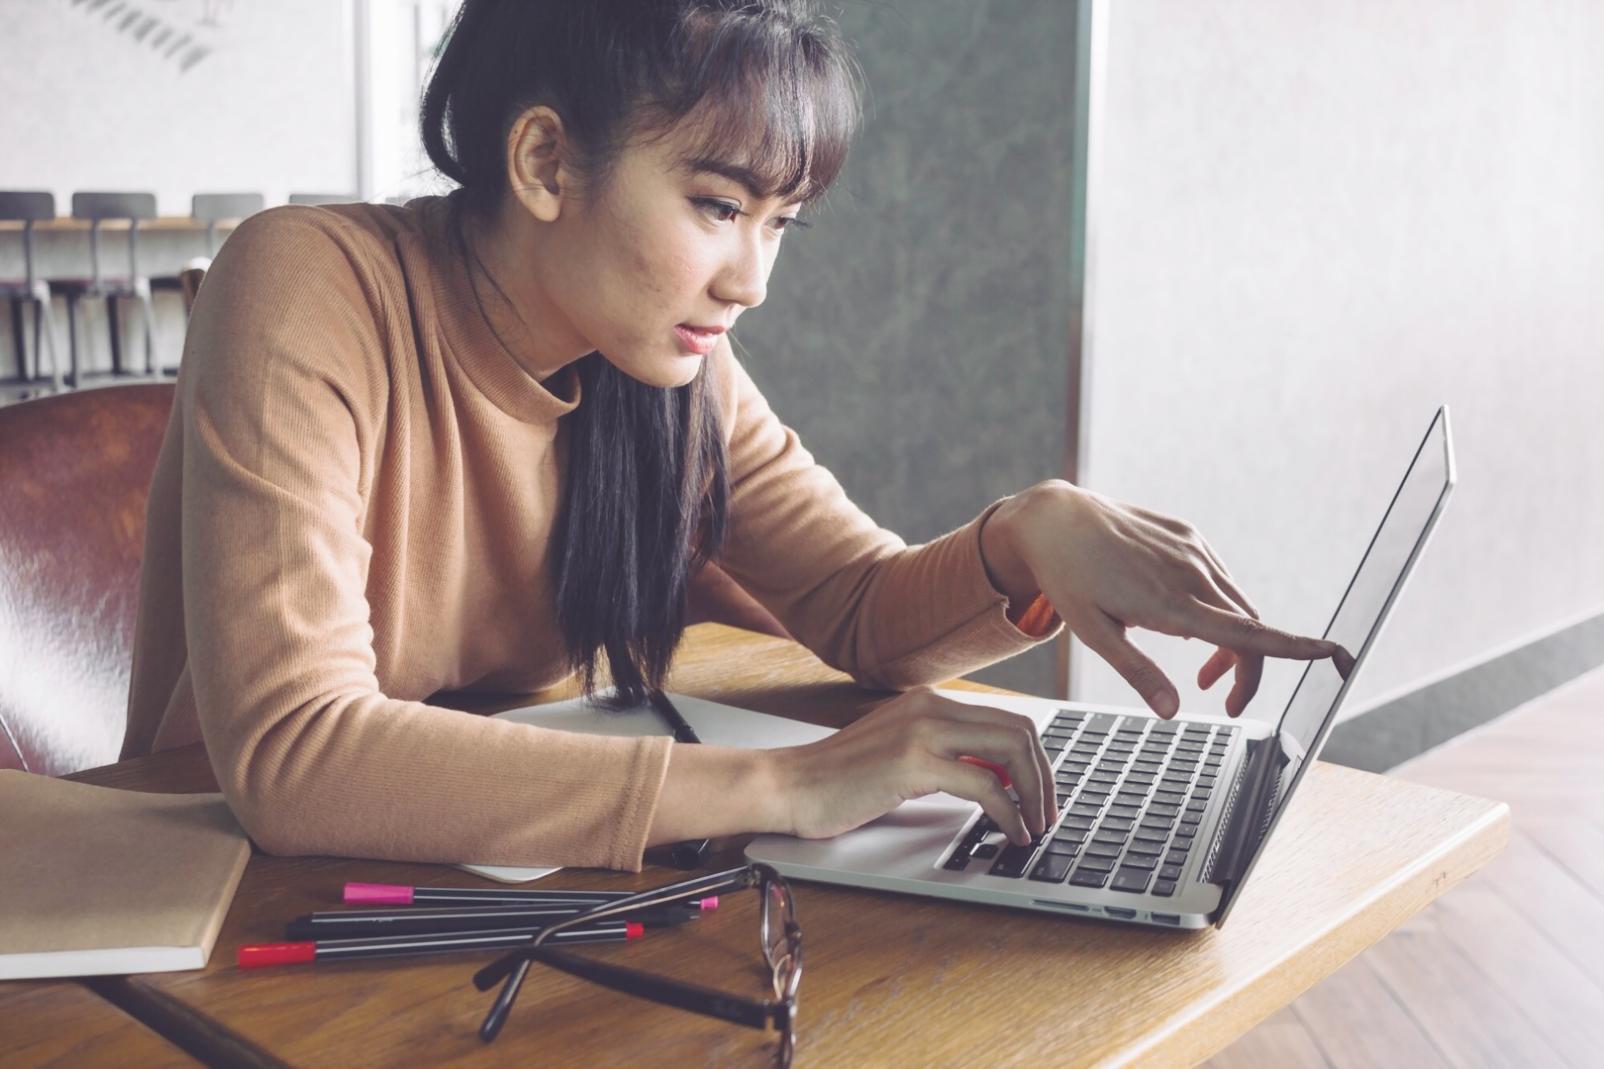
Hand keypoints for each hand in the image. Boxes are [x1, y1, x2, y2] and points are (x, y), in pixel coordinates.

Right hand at [772, 687, 1054, 845]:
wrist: (789, 785)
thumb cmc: (838, 778)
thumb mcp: (900, 753)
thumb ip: (944, 754)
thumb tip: (995, 775)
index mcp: (929, 702)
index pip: (1006, 720)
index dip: (1035, 760)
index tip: (1040, 794)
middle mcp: (930, 707)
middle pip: (1019, 731)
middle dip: (1044, 777)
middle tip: (1047, 813)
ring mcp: (921, 731)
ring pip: (1011, 752)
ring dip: (1034, 794)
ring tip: (1035, 825)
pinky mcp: (912, 763)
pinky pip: (984, 785)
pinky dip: (1008, 812)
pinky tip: (1010, 831)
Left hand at [987, 481, 1336, 718]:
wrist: (1056, 519)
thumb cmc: (1069, 580)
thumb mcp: (1094, 634)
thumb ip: (1138, 673)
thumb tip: (1173, 713)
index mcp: (1171, 605)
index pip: (1248, 633)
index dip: (1295, 647)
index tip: (1335, 654)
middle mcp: (1191, 574)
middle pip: (1250, 631)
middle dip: (1247, 671)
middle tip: (1225, 702)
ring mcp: (1193, 551)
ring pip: (1239, 605)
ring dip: (1233, 643)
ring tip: (1203, 672)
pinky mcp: (1188, 536)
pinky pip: (1220, 578)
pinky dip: (1219, 608)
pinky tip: (1188, 622)